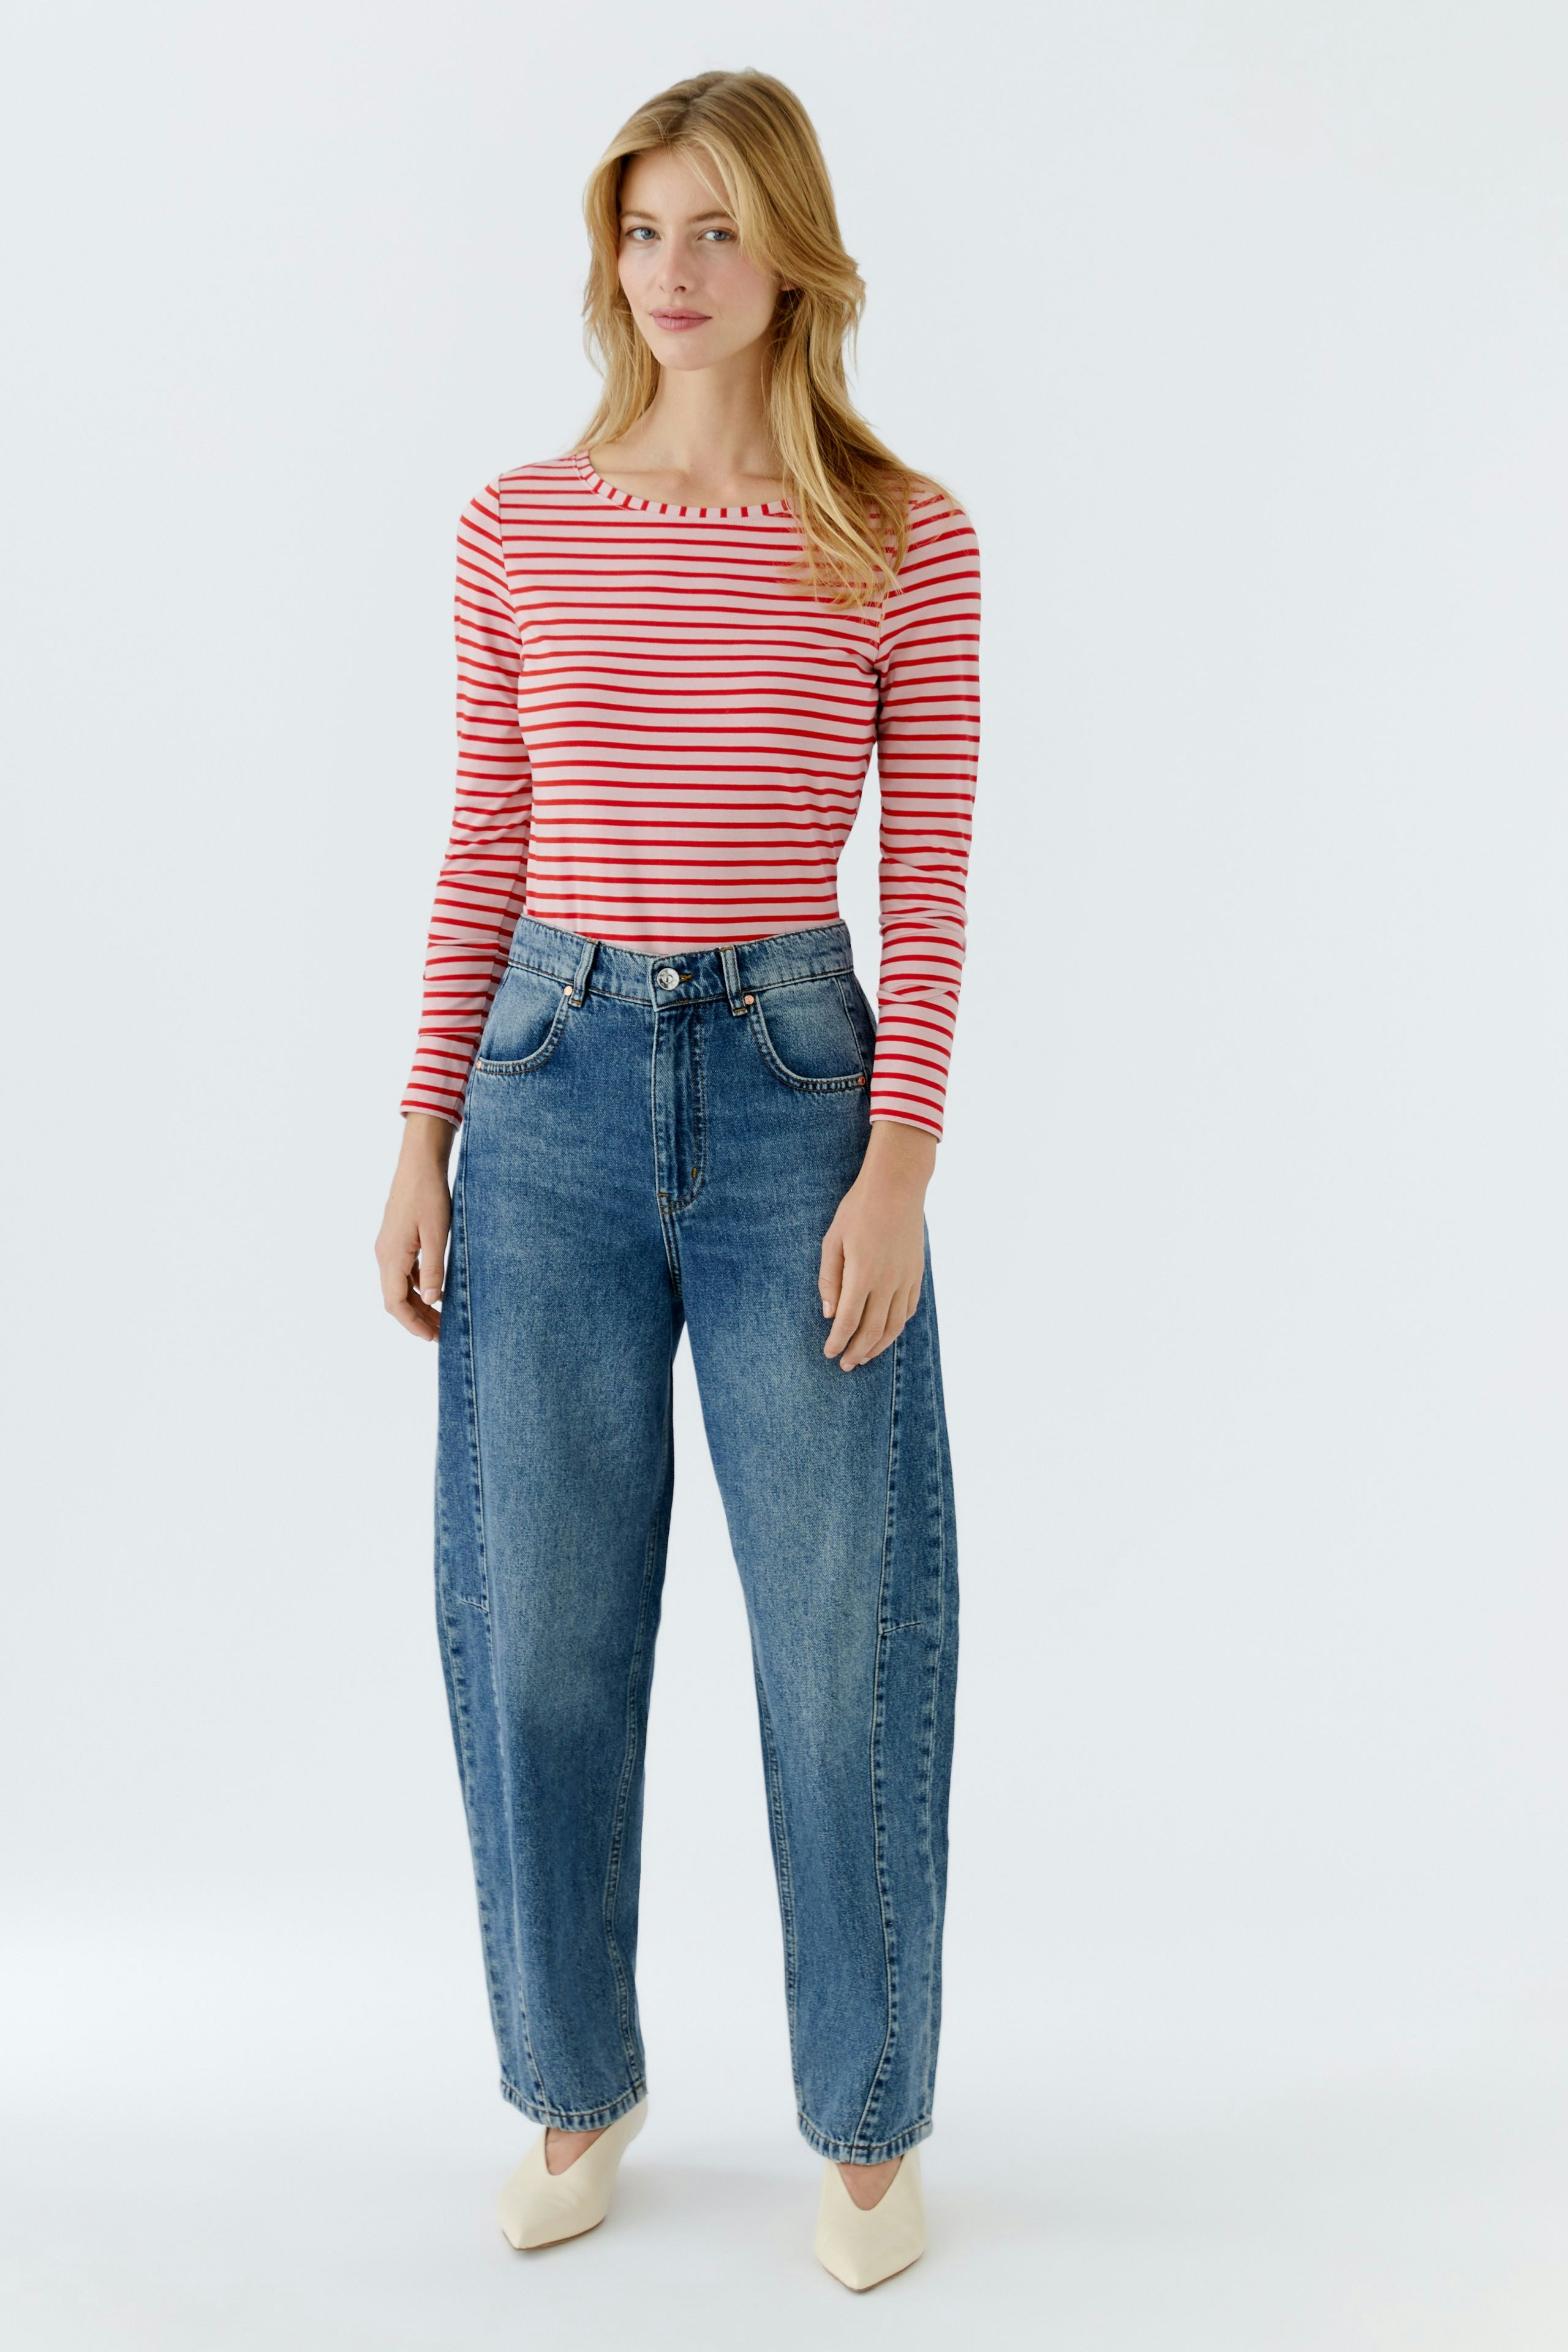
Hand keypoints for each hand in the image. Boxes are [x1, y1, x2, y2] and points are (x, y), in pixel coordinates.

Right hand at [376, 1115, 457, 1339]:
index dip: (413, 1324)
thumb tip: (431, 1301)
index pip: (395, 1304)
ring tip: (441, 1317)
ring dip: (418, 1304)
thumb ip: (434, 1270)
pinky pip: (404, 1271)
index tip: (432, 1339)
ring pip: (400, 1286)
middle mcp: (384, 1255)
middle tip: (441, 1334)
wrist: (419, 1163)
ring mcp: (389, 1247)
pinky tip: (437, 1290)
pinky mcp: (397, 1239)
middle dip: (417, 1319)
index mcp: (391, 1257)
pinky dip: (418, 1286)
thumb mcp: (438, 1235)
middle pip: (396, 1298)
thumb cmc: (429, 1196)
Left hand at [819, 1118, 937, 1369]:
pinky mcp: (917, 1274)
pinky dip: (897, 1327)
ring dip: (879, 1346)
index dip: (838, 1342)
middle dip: (857, 1351)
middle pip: (872, 1330)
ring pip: (894, 1325)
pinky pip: (908, 1309)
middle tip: (845, 1364)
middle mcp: (886, 1282)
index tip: (829, 1353)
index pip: (847, 1321)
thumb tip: (828, 1313)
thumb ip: (830, 1279)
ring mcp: (905, 1279)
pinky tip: (887, 1332)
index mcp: (862, 1275)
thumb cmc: (858, 1210)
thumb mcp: (833, 1241)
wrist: (896, 1187)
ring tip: (865, 1357)